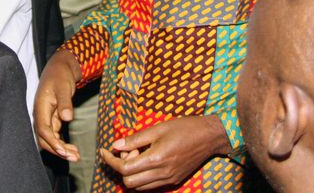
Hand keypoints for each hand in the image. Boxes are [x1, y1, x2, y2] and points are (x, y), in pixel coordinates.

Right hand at [33, 50, 81, 161]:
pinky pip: (55, 134)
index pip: (44, 130)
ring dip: (61, 149)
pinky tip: (72, 149)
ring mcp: (46, 117)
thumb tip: (67, 118)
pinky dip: (62, 143)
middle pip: (45, 139)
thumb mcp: (63, 87)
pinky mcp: (52, 118)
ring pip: (50, 139)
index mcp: (41, 108)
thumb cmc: (60, 75)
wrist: (60, 67)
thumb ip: (65, 103)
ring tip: (75, 156)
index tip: (64, 151)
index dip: (53, 142)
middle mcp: (41, 115)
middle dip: (58, 150)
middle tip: (74, 157)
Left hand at [99, 115, 231, 190]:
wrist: (209, 136)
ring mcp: (168, 179)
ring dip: (132, 173)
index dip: (110, 160)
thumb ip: (135, 139)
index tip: (104, 151)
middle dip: (121, 167)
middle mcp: (162, 173)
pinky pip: (151, 185)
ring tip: (138, 153)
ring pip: (139, 187)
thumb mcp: (157, 128)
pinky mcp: (174, 180)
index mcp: (156, 159)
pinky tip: (146, 160)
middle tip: (128, 150)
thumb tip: (116, 145)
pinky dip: (142, 176)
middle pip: (129, 182)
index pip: (124, 168)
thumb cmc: (184, 128)